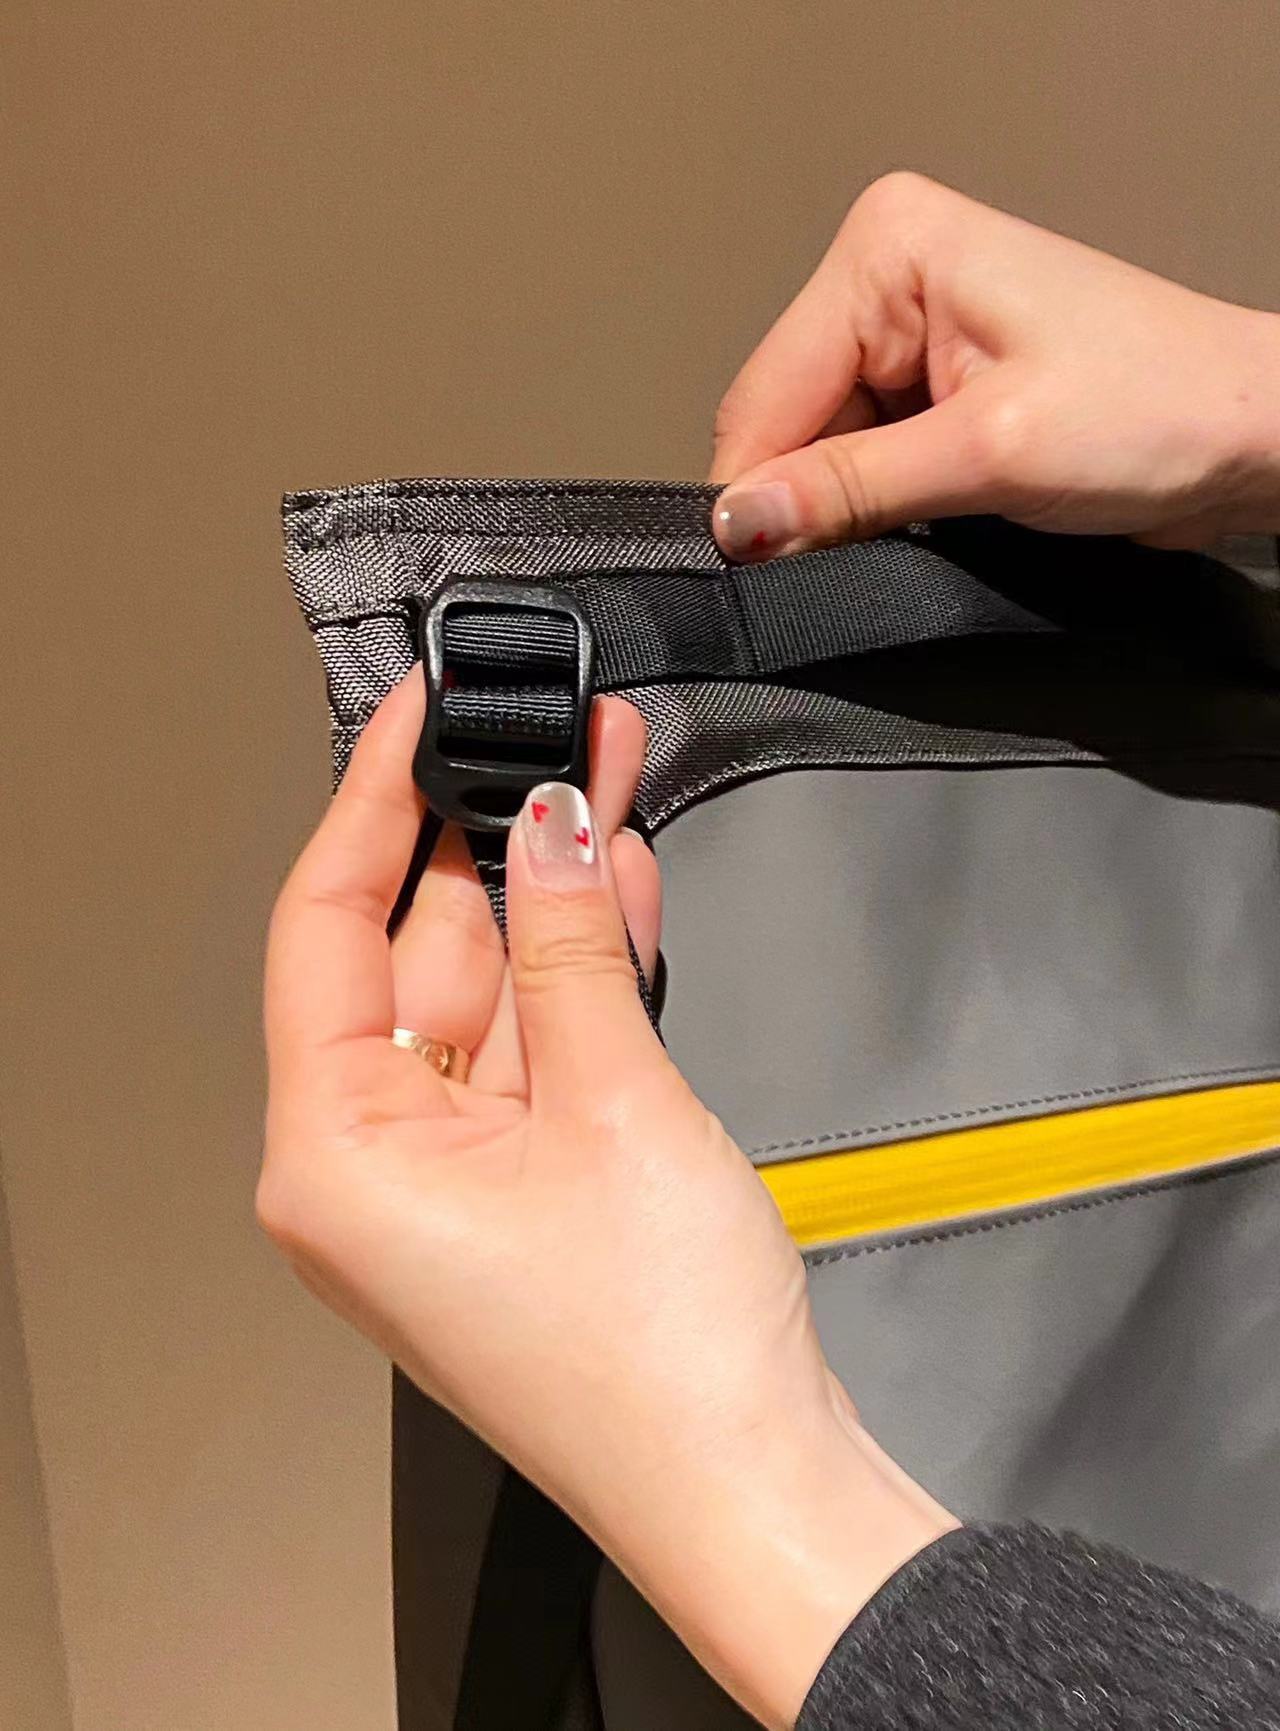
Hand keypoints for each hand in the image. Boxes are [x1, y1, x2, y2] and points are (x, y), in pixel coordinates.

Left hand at [261, 675, 951, 1728]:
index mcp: (334, 1158)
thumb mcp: (612, 1102)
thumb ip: (568, 945)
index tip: (414, 714)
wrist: (758, 1483)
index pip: (324, 928)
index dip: (369, 803)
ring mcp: (453, 1176)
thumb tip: (550, 821)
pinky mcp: (525, 1183)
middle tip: (549, 734)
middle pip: (417, 951)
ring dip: (551, 890)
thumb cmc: (660, 1359)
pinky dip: (578, 971)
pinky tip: (614, 878)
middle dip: (493, 835)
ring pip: (490, 989)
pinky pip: (538, 1046)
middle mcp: (373, 1167)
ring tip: (601, 771)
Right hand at [711, 172, 1279, 558]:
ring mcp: (913, 333)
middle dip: (810, 497)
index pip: (769, 389)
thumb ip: (850, 489)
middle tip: (864, 551)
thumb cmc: (1159, 407)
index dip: (756, 490)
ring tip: (928, 523)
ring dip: (849, 507)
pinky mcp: (935, 388)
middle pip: (787, 419)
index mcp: (892, 248)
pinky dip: (877, 507)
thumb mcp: (987, 453)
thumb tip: (740, 521)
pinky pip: (862, 460)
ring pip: (819, 450)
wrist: (1252, 439)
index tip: (755, 568)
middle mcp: (893, 277)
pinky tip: (926, 520)